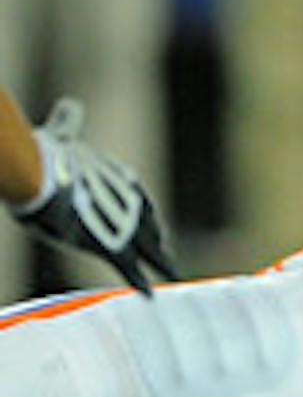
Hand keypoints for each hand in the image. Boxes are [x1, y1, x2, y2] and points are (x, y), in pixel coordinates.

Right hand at [14, 100, 176, 293]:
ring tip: (171, 272)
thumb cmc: (41, 155)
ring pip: (146, 246)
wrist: (37, 174)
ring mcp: (119, 222)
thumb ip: (68, 124)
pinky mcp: (107, 242)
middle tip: (167, 251)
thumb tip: (70, 103)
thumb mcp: (59, 136)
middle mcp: (124, 199)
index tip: (151, 218)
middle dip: (157, 236)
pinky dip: (140, 280)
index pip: (136, 194)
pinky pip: (129, 267)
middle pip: (148, 222)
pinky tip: (150, 293)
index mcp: (114, 177)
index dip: (144, 208)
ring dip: (158, 260)